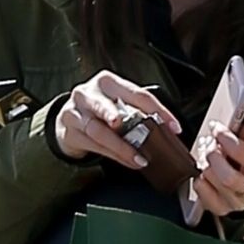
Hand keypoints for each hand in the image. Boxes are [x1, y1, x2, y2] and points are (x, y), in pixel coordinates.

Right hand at [53, 72, 180, 167]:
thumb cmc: (101, 111)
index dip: (157, 110)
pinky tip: (128, 161)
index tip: (174, 128)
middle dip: (112, 114)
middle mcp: (88, 93)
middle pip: (103, 105)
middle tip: (120, 123)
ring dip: (120, 147)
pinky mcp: (69, 132)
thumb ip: (136, 111)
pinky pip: (93, 145)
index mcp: (107, 82)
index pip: (136, 93)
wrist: (69, 121)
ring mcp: (75, 113)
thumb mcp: (117, 104)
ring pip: (98, 131)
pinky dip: (113, 155)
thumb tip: (167, 131)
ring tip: (138, 159)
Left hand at [192, 102, 243, 218]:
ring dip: (205, 166)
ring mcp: (239, 203)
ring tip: (207, 156)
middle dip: (214, 156)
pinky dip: (200, 182)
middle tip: (210, 145)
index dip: (225, 138)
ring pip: (214, 184)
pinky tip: (204, 172)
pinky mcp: (223, 210)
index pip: (242, 152)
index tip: (217, 129)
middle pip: (227, 176)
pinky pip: (205, 198)